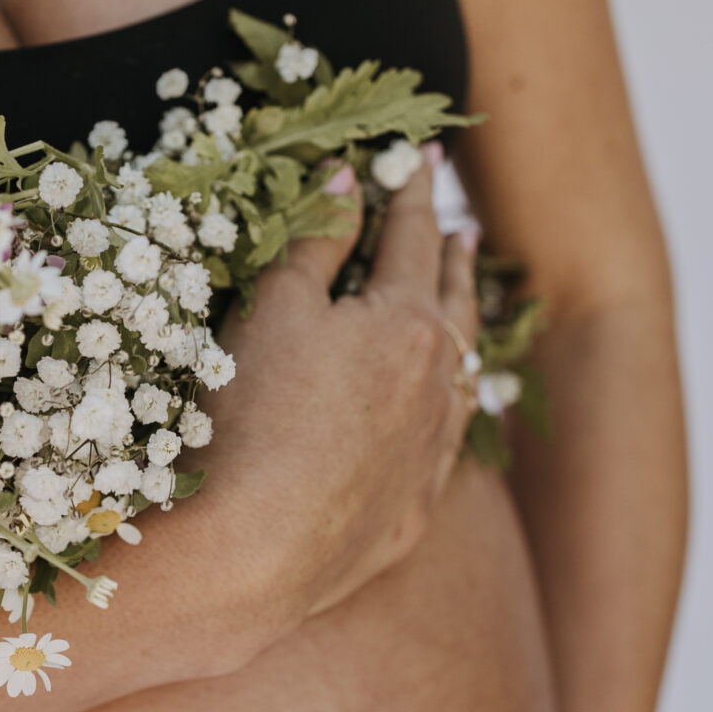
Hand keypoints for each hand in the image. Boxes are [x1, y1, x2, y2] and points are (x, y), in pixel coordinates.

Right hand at [197, 149, 480, 646]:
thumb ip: (316, 242)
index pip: (412, 239)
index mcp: (405, 325)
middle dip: (452, 257)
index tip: (421, 157)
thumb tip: (348, 183)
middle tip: (460, 225)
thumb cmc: (250, 417)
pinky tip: (443, 406)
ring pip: (459, 379)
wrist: (250, 554)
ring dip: (460, 333)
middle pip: (451, 306)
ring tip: (463, 303)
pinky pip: (445, 446)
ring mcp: (426, 457)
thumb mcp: (272, 309)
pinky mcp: (407, 516)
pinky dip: (447, 408)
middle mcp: (434, 389)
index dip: (411, 193)